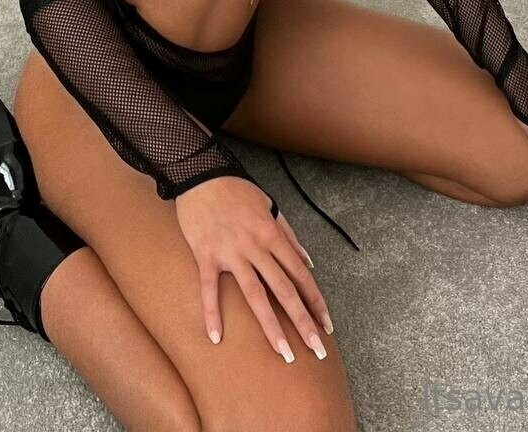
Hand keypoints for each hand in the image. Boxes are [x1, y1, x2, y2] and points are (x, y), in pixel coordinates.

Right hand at [174, 175, 333, 361]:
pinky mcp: (206, 256)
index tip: (326, 325)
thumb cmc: (237, 191)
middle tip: (317, 349)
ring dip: (271, 327)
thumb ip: (289, 236)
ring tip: (283, 353)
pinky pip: (210, 289)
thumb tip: (309, 263)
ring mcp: (230, 253)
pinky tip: (216, 337)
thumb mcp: (269, 206)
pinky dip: (212, 313)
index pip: (300, 274)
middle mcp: (255, 246)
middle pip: (283, 290)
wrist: (201, 174)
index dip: (315, 301)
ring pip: (254, 295)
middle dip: (302, 321)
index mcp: (272, 234)